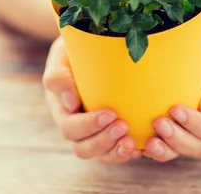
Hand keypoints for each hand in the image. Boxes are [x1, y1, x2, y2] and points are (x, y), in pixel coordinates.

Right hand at [43, 37, 140, 162]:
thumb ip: (59, 77)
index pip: (70, 127)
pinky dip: (128, 152)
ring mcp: (94, 131)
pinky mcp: (112, 132)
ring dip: (116, 152)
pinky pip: (118, 152)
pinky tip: (142, 145)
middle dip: (104, 141)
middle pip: (83, 147)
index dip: (88, 126)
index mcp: (62, 108)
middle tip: (124, 126)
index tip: (110, 112)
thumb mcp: (61, 56)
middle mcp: (76, 125)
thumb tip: (70, 104)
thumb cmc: (75, 48)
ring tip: (132, 142)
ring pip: (100, 155)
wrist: (93, 46)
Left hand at [144, 16, 200, 160]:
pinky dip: (146, 148)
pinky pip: (158, 145)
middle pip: (197, 147)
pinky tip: (133, 141)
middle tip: (158, 122)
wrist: (192, 34)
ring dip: (163, 150)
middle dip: (178, 140)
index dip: (197, 127)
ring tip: (147, 139)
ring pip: (176, 151)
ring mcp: (184, 129)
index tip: (176, 108)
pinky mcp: (165, 127)